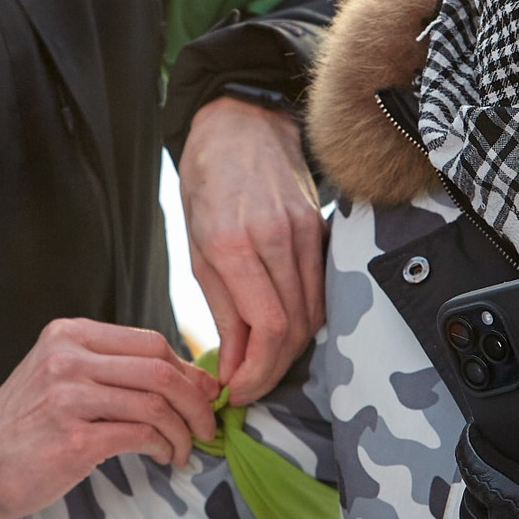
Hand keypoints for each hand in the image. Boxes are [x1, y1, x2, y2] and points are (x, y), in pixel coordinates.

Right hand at [0, 318, 217, 518]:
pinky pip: (142, 435)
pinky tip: (165, 457)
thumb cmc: (26, 425)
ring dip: (184, 430)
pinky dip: (165, 447)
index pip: (150, 342)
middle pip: (160, 368)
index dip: (188, 370)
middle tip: (207, 425)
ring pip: (156, 403)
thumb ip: (110, 369)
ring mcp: (70, 397)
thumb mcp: (59, 376)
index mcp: (70, 335)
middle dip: (196, 400)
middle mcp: (69, 358)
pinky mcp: (75, 439)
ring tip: (186, 448)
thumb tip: (184, 378)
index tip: (204, 394)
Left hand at [180, 95, 325, 403]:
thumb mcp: (196, 247)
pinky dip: (305, 320)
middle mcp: (277, 239)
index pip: (267, 329)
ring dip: (289, 350)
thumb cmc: (207, 184)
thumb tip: (234, 365)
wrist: (241, 126)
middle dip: (272, 370)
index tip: (236, 392)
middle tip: (248, 389)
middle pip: (295, 329)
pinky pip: (321, 290)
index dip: (256, 372)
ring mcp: (306, 233)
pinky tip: (282, 332)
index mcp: (234, 244)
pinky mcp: (322, 230)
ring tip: (260, 365)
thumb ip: (221, 309)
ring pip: (314, 314)